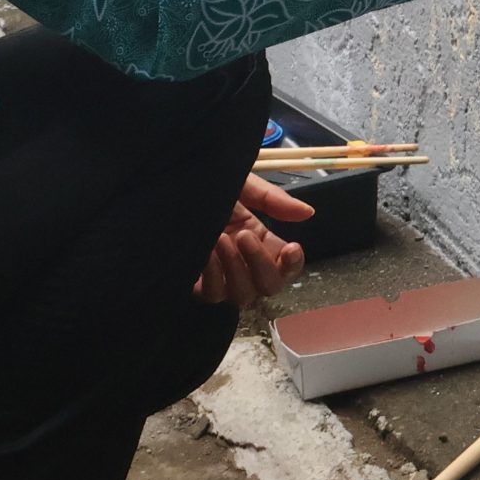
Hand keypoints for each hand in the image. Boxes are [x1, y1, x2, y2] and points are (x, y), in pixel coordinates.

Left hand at [193, 173, 313, 305]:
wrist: (171, 187)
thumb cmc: (206, 186)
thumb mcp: (242, 185)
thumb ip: (272, 200)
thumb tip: (308, 212)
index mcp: (260, 240)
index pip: (287, 265)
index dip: (293, 263)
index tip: (292, 247)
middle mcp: (244, 262)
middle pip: (268, 286)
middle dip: (260, 264)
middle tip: (244, 235)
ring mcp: (221, 277)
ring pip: (242, 294)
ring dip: (235, 268)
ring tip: (220, 239)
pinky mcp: (196, 284)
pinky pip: (212, 294)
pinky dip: (212, 275)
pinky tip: (204, 253)